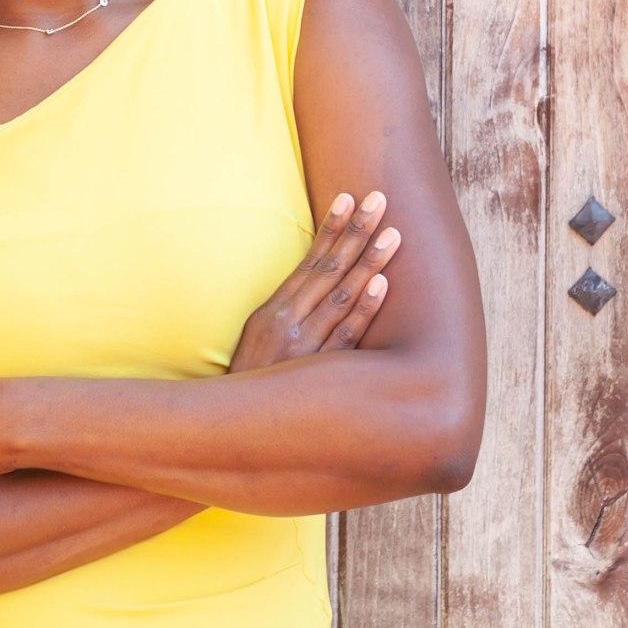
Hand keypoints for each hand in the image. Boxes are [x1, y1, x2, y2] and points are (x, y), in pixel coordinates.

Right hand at [229, 190, 398, 372]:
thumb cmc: (252, 381)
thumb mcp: (261, 338)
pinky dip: (363, 309)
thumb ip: (288, 311)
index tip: (350, 198)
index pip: (310, 259)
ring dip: (368, 262)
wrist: (234, 428)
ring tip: (393, 234)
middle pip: (329, 268)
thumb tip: (319, 281)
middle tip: (379, 199)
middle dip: (357, 231)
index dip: (332, 228)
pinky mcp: (320, 372)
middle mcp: (289, 321)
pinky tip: (381, 285)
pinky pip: (346, 335)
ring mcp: (305, 346)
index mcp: (273, 309)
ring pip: (342, 295)